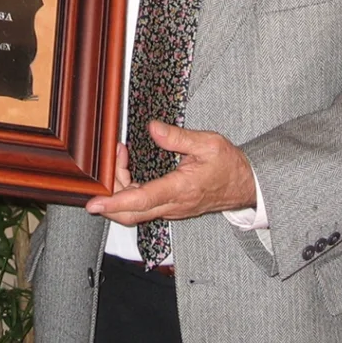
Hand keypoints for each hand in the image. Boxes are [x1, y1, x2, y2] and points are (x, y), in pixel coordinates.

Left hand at [85, 121, 256, 224]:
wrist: (246, 185)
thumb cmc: (229, 165)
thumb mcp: (208, 143)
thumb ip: (178, 137)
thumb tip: (154, 129)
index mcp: (180, 190)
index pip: (141, 200)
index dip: (115, 202)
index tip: (95, 202)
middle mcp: (173, 205)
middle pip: (130, 213)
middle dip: (108, 199)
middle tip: (100, 172)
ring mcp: (171, 209)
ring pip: (135, 210)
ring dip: (119, 189)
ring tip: (120, 156)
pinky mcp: (170, 207)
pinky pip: (143, 206)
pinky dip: (128, 191)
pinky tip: (127, 169)